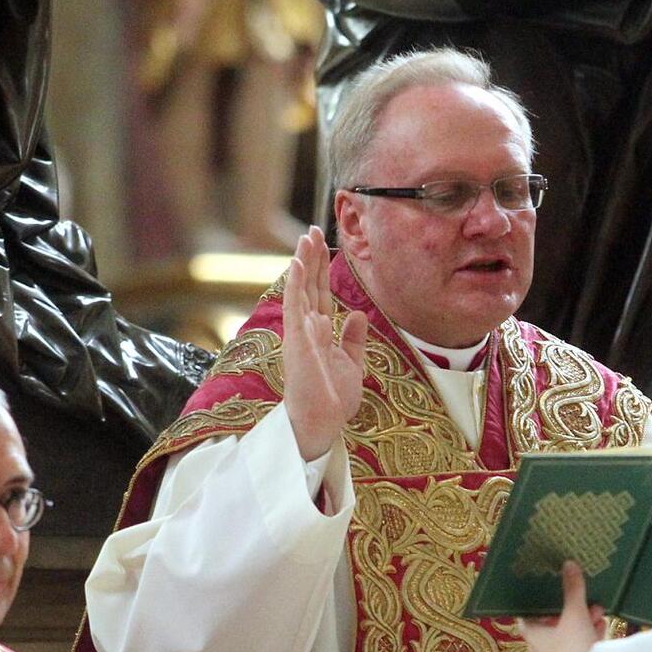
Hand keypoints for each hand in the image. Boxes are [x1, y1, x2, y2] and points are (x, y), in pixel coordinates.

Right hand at [283, 225, 367, 460]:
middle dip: (311, 257)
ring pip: (300, 289)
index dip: (321, 269)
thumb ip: (353, 338)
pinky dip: (296, 284)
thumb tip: (356, 313)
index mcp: (319, 333)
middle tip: (312, 228)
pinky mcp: (297, 340)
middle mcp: (307, 329)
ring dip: (303, 262)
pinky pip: (294, 306)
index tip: (323, 244)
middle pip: (309, 285)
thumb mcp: (351, 364)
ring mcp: (300, 333)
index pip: (319, 293)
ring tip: (306, 236)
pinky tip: (297, 262)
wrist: (323, 423)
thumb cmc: (333, 400)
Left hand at [518, 562, 605, 651]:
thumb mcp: (575, 613)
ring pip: (568, 631)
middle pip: (552, 621)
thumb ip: (573, 590)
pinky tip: (602, 625)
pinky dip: (589, 633)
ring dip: (583, 619)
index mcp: (532, 633)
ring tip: (597, 610)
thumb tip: (569, 565)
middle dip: (569, 607)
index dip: (537, 601)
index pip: (528, 613)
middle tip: (582, 596)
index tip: (547, 588)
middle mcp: (541, 646)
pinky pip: (580, 643)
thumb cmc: (574, 647)